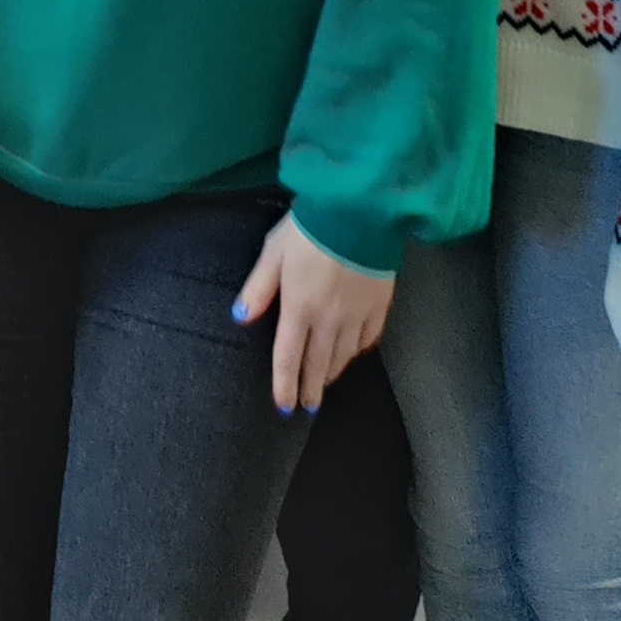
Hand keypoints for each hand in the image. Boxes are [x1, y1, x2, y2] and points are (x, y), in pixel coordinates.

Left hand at [230, 213, 392, 414]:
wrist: (359, 213)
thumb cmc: (308, 230)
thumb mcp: (273, 253)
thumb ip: (258, 288)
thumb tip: (241, 319)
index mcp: (299, 308)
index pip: (288, 357)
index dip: (285, 385)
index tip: (285, 406)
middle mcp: (329, 320)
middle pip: (318, 364)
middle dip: (311, 388)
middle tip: (308, 407)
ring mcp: (357, 316)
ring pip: (344, 356)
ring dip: (333, 373)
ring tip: (327, 383)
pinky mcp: (380, 306)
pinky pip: (369, 338)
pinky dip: (359, 350)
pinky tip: (354, 353)